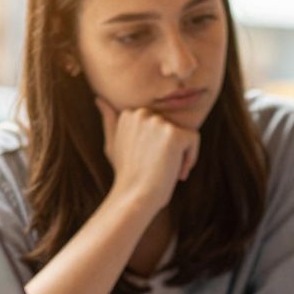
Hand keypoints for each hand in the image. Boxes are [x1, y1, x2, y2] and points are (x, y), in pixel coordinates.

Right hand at [98, 97, 199, 212]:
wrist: (135, 195)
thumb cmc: (126, 174)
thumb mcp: (113, 144)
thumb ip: (110, 120)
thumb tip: (99, 98)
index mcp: (129, 113)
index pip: (160, 123)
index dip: (159, 145)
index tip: (150, 162)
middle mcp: (142, 113)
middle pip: (173, 127)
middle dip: (171, 149)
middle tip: (158, 169)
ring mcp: (157, 123)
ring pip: (185, 133)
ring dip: (181, 155)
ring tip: (167, 171)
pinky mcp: (174, 134)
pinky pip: (194, 140)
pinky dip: (191, 158)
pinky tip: (178, 172)